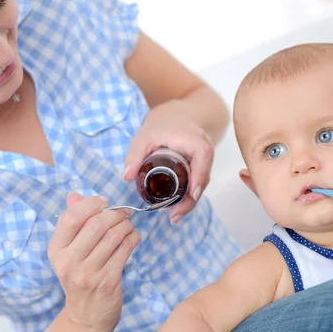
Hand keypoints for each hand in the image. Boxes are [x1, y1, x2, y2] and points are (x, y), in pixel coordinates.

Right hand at [48, 193, 140, 331]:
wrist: (86, 316)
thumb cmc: (80, 276)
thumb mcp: (69, 251)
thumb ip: (72, 222)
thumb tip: (75, 194)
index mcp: (56, 251)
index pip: (70, 218)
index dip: (90, 204)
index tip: (104, 201)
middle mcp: (68, 262)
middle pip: (96, 225)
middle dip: (115, 214)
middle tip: (123, 213)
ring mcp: (88, 273)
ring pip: (114, 236)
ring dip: (126, 225)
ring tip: (128, 225)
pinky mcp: (108, 281)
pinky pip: (125, 250)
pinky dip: (133, 238)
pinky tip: (132, 237)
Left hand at [123, 103, 214, 222]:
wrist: (177, 115)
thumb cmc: (162, 123)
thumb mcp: (145, 136)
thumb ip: (135, 154)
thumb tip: (126, 176)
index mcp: (193, 139)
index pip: (202, 157)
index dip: (199, 175)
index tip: (192, 194)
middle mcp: (204, 148)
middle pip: (203, 176)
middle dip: (191, 199)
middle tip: (175, 216)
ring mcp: (205, 158)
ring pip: (202, 182)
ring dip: (191, 201)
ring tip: (175, 216)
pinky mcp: (202, 165)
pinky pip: (199, 181)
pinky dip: (190, 195)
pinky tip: (178, 208)